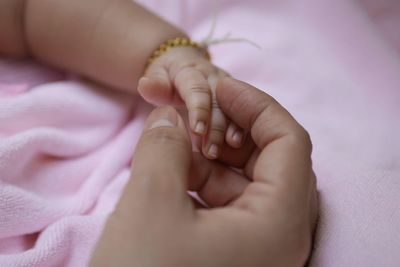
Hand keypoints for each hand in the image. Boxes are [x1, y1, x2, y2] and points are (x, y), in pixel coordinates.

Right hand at [90, 78, 316, 266]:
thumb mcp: (149, 203)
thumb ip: (163, 146)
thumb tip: (169, 118)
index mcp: (278, 226)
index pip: (290, 142)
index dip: (257, 104)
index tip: (221, 86)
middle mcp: (281, 241)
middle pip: (272, 162)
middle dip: (231, 131)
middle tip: (193, 113)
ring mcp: (260, 253)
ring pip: (248, 185)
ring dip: (213, 158)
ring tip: (175, 142)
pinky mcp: (236, 258)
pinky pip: (231, 207)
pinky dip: (206, 183)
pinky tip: (175, 172)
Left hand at [138, 46, 243, 158]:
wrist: (183, 64)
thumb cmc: (167, 76)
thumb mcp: (157, 76)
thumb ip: (155, 84)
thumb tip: (144, 85)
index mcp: (192, 72)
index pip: (197, 89)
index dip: (199, 109)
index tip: (198, 130)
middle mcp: (214, 78)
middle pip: (219, 102)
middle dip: (217, 127)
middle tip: (211, 152)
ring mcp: (227, 89)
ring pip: (234, 109)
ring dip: (233, 129)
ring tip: (231, 149)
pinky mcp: (235, 99)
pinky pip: (241, 114)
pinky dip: (241, 130)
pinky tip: (240, 147)